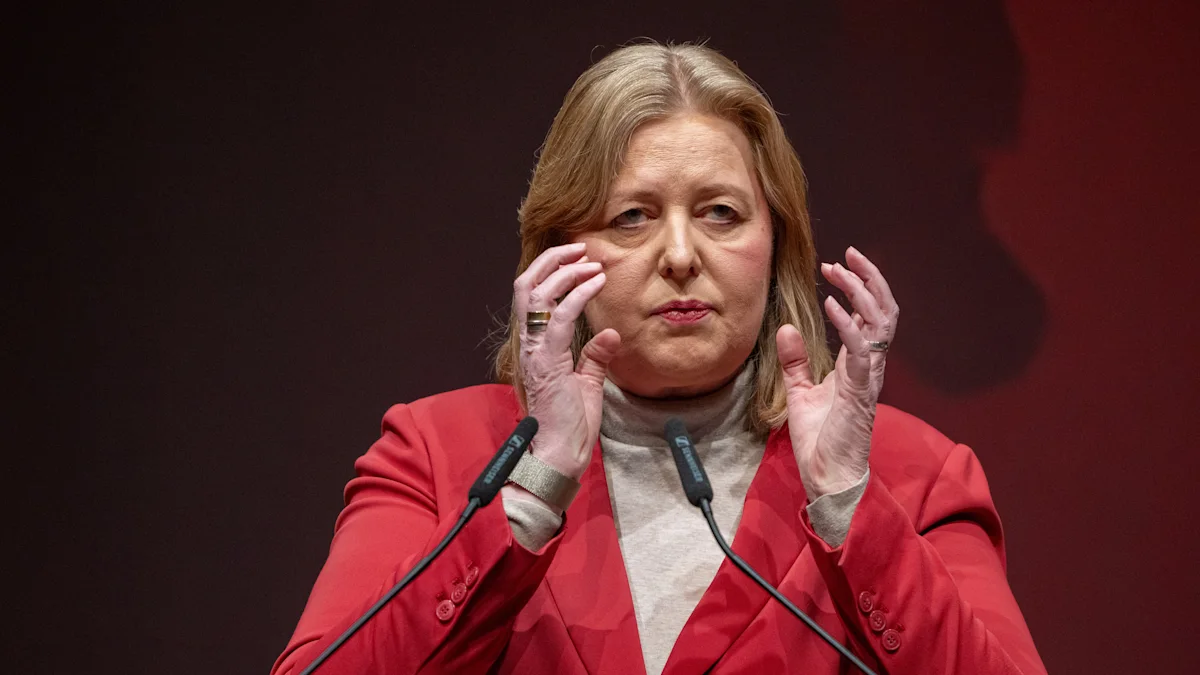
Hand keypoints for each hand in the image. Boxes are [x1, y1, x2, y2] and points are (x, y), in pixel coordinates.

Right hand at [511, 242, 620, 484]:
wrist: (559, 454)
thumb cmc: (570, 425)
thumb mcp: (587, 384)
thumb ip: (595, 357)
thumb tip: (611, 334)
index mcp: (535, 347)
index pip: (532, 297)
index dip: (551, 272)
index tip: (579, 260)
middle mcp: (529, 344)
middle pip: (526, 286)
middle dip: (551, 261)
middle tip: (579, 248)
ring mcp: (535, 351)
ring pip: (536, 294)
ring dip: (563, 271)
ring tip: (589, 261)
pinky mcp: (547, 361)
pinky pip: (559, 318)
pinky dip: (578, 295)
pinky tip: (596, 284)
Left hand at [775, 247, 898, 499]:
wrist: (827, 476)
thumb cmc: (820, 440)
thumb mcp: (800, 392)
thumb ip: (795, 361)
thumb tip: (785, 328)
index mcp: (858, 364)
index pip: (869, 316)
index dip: (858, 287)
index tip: (835, 265)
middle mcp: (869, 366)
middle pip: (883, 311)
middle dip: (868, 279)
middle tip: (846, 256)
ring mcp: (868, 377)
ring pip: (880, 324)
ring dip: (861, 293)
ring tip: (840, 272)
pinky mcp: (859, 392)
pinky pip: (860, 351)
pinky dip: (847, 326)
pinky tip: (831, 306)